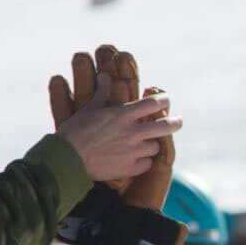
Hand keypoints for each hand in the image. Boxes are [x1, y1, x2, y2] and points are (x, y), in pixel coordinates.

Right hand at [54, 73, 180, 184]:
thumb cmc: (74, 131)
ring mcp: (133, 152)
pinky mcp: (130, 169)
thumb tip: (106, 76)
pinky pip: (147, 164)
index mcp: (123, 114)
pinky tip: (139, 159)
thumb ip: (102, 93)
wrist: (67, 159)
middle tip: (178, 121)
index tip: (166, 99)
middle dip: (175, 123)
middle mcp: (133, 132)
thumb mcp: (89, 109)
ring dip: (154, 143)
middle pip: (166, 126)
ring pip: (156, 146)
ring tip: (149, 142)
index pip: (153, 103)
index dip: (163, 100)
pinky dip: (145, 161)